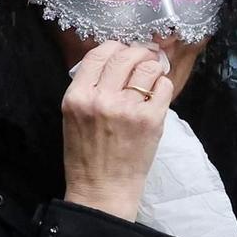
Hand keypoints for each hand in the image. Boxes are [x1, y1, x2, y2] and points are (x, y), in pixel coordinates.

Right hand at [61, 42, 172, 221]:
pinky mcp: (150, 119)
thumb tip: (113, 63)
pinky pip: (163, 87)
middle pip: (125, 55)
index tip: (122, 52)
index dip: (114, 47)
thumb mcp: (73, 117)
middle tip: (143, 60)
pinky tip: (155, 96)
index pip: (97, 54)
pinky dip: (162, 86)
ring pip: (148, 67)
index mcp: (76, 97)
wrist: (101, 188)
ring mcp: (127, 108)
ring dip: (153, 68)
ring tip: (150, 78)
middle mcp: (100, 99)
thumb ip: (88, 89)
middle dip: (138, 53)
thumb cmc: (86, 155)